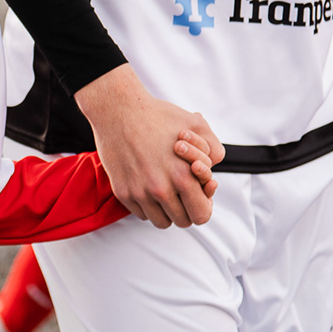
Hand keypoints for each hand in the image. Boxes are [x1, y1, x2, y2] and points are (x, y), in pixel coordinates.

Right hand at [74, 64, 223, 228]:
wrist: (119, 109)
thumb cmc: (158, 116)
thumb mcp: (196, 126)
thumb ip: (214, 151)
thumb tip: (210, 178)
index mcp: (182, 176)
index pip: (201, 215)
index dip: (204, 206)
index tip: (199, 194)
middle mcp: (160, 189)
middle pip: (183, 221)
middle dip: (187, 209)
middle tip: (183, 193)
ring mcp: (139, 193)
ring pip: (161, 221)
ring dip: (167, 210)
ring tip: (166, 190)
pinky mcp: (122, 192)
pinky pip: (141, 213)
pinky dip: (148, 205)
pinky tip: (149, 186)